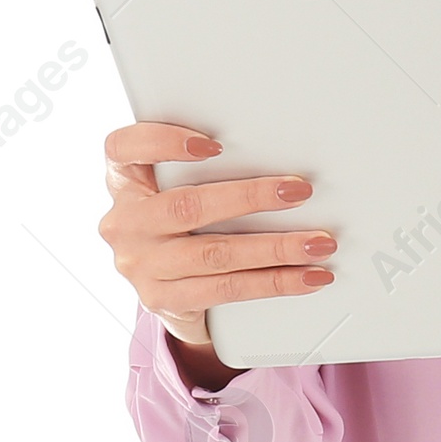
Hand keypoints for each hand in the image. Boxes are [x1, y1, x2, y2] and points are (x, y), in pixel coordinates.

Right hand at [97, 122, 336, 348]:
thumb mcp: (173, 190)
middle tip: (297, 191)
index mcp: (123, 183)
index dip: (162, 142)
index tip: (213, 145)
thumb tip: (276, 162)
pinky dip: (274, 282)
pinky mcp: (164, 300)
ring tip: (317, 242)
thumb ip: (200, 171)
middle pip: (186, 205)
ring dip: (276, 247)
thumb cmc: (180, 226)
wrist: (168, 294)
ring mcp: (141, 265)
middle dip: (250, 197)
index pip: (124, 148)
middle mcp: (125, 223)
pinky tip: (306, 276)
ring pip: (215, 253)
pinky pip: (227, 289)